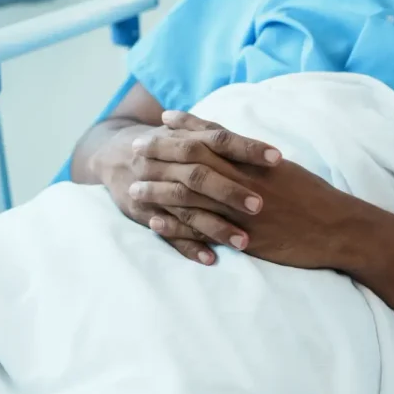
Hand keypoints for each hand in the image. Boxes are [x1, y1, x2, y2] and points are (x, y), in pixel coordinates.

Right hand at [101, 115, 282, 264]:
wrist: (115, 153)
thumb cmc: (168, 144)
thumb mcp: (189, 134)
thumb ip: (220, 139)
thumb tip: (269, 152)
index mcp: (184, 139)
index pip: (219, 140)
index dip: (248, 147)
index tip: (277, 158)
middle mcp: (167, 163)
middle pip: (199, 175)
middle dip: (229, 190)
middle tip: (260, 205)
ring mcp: (154, 190)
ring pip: (186, 209)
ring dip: (215, 226)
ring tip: (244, 242)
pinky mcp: (144, 213)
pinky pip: (168, 234)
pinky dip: (189, 246)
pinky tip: (211, 259)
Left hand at [130, 112, 362, 269]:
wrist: (338, 228)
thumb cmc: (318, 199)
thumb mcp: (289, 171)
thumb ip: (261, 160)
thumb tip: (242, 148)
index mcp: (257, 161)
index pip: (216, 136)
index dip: (188, 126)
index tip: (164, 118)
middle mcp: (245, 181)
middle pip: (195, 161)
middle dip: (163, 152)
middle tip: (136, 148)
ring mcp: (242, 209)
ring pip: (192, 196)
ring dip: (160, 190)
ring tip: (135, 188)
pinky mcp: (243, 236)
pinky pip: (202, 231)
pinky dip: (177, 227)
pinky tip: (156, 224)